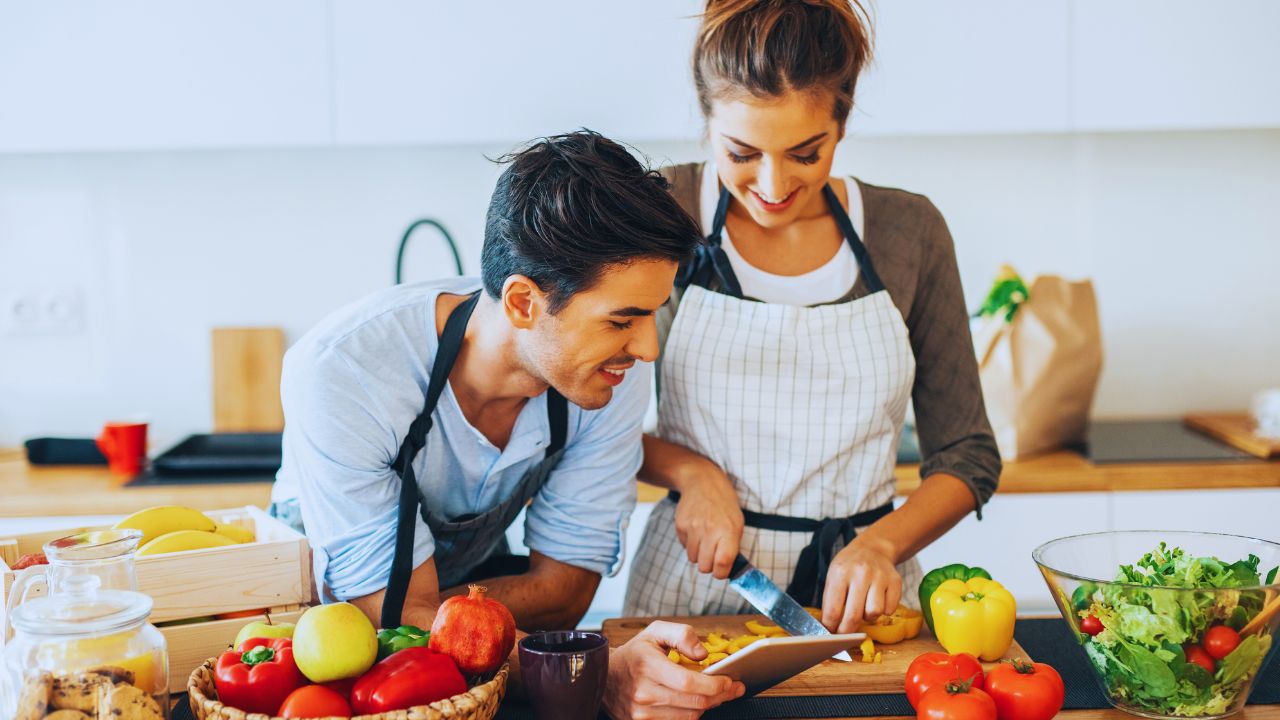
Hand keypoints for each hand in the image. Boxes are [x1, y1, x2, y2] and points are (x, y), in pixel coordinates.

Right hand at [604, 621, 744, 718]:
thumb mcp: (655, 632)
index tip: (730, 680)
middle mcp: (643, 692)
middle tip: (733, 688)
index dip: (715, 684)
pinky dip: (692, 714)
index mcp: (647, 665)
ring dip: (708, 706)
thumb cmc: (634, 653)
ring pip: (689, 716)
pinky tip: (697, 703)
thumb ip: (682, 635)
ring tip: (716, 694)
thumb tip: (702, 653)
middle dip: (720, 696)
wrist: (604, 676)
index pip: (689, 683)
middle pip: (694, 702)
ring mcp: (641, 712)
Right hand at [673, 464, 743, 578]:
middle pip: (704, 567)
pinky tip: (696, 529)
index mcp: (728, 531)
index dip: (721, 573)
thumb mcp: (737, 523)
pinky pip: (684, 547)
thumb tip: (728, 570)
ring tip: (705, 538)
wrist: (702, 481)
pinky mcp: (680, 526)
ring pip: (693, 559)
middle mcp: (710, 530)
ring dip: (699, 553)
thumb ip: (733, 547)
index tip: (722, 570)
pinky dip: (690, 543)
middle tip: (713, 554)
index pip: (722, 564)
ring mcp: (693, 528)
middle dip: (709, 565)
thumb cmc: (724, 505)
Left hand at [821, 537, 901, 632]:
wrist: (873, 548)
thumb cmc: (849, 566)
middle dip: (847, 632)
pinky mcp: (895, 582)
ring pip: (874, 613)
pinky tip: (877, 600)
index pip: (833, 610)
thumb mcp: (833, 575)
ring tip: (864, 608)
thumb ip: (830, 600)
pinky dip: (883, 610)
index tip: (831, 633)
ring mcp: (880, 577)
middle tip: (845, 634)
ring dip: (868, 617)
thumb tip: (828, 627)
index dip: (831, 627)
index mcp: (840, 573)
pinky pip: (889, 609)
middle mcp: (861, 574)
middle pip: (854, 616)